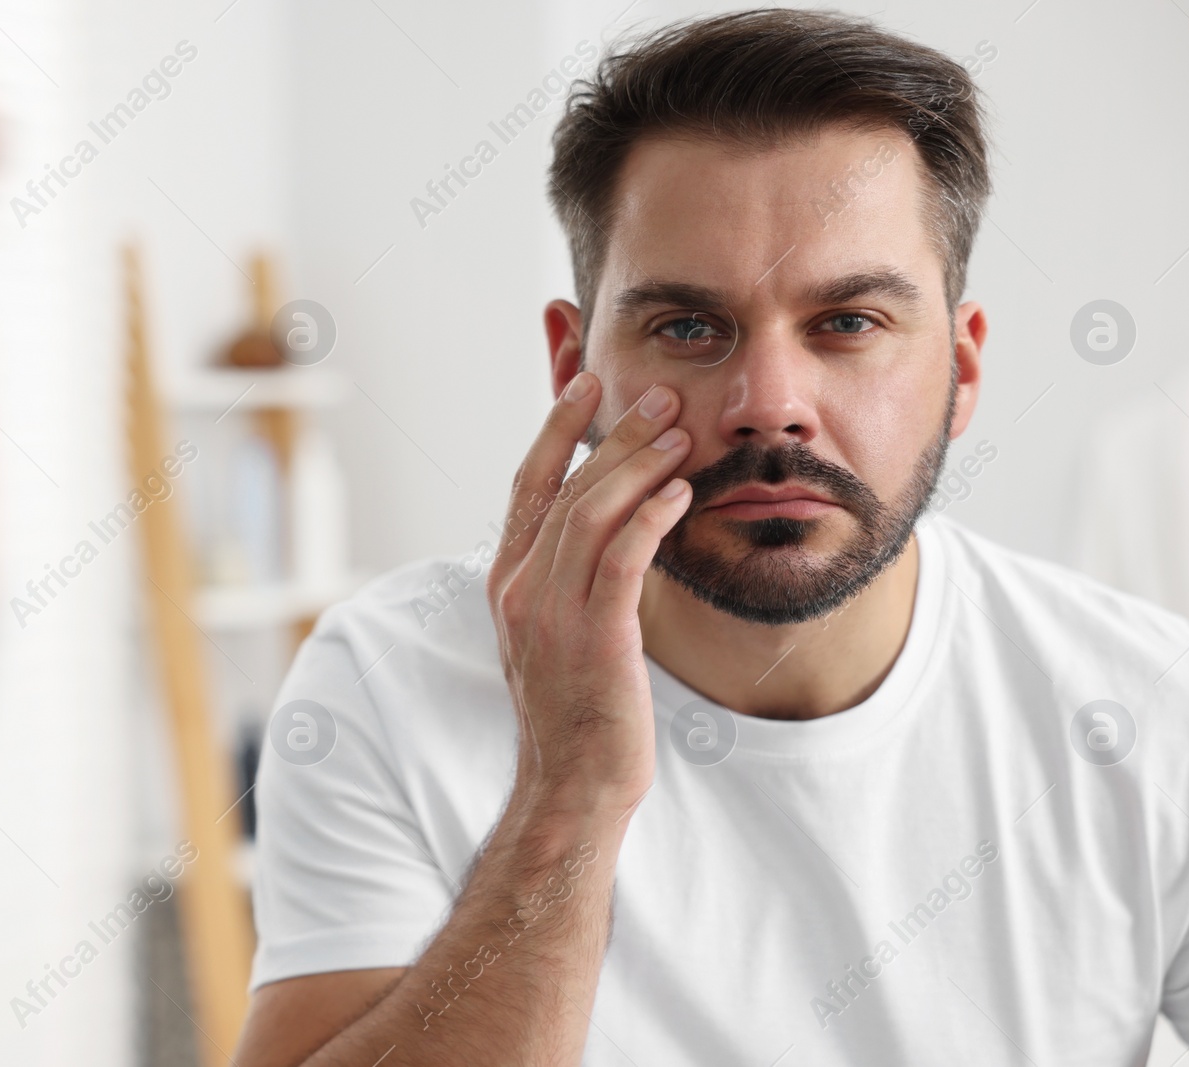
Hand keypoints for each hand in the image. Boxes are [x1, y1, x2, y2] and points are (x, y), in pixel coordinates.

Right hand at [486, 372, 692, 822]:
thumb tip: (607, 525)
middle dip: (613, 435)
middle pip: (567, 489)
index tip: (585, 382)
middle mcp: (520, 590)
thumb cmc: (577, 710)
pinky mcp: (594, 639)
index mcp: (508, 583)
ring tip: (678, 433)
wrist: (572, 785)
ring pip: (591, 514)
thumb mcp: (558, 632)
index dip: (556, 429)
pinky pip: (621, 560)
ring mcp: (551, 615)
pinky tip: (681, 494)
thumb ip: (569, 577)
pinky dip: (651, 518)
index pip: (528, 485)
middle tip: (656, 396)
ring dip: (638, 467)